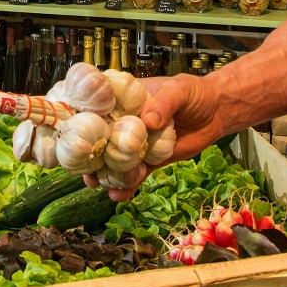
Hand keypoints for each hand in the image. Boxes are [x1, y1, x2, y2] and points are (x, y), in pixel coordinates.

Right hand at [87, 73, 229, 199]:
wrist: (217, 113)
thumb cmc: (195, 93)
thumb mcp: (180, 90)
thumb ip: (164, 103)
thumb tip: (148, 121)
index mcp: (126, 99)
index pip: (98, 107)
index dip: (81, 118)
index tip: (68, 130)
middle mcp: (125, 121)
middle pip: (100, 137)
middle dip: (87, 151)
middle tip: (79, 164)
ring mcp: (137, 143)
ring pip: (114, 159)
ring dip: (103, 172)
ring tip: (96, 183)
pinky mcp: (150, 160)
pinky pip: (135, 174)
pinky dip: (126, 186)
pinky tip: (118, 195)